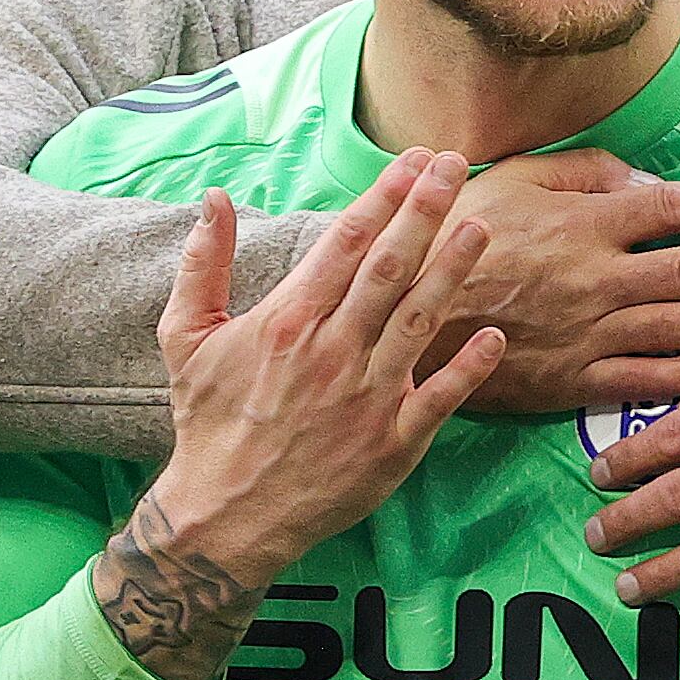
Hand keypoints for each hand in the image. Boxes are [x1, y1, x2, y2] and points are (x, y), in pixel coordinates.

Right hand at [103, 152, 507, 679]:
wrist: (225, 517)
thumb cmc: (208, 423)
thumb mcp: (184, 338)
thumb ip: (202, 264)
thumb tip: (215, 198)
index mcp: (287, 320)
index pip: (347, 242)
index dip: (385, 196)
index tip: (414, 161)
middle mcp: (332, 351)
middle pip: (391, 267)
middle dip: (426, 210)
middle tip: (458, 166)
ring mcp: (367, 398)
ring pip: (421, 320)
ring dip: (455, 270)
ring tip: (482, 225)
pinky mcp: (392, 444)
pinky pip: (440, 398)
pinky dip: (469, 367)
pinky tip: (495, 335)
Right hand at [443, 147, 679, 415]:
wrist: (406, 314)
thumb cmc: (460, 238)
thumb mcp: (517, 180)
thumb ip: (586, 173)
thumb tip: (646, 180)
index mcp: (585, 224)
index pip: (673, 211)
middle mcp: (597, 279)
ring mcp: (588, 334)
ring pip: (679, 328)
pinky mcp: (571, 380)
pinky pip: (641, 380)